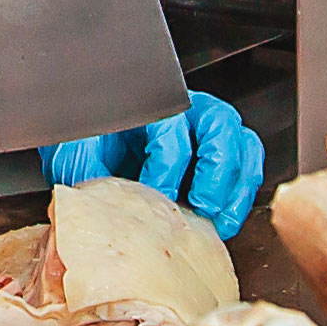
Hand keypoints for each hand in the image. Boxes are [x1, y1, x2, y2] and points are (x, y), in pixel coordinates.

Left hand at [44, 89, 266, 240]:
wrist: (98, 159)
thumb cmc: (91, 149)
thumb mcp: (77, 151)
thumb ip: (84, 162)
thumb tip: (90, 189)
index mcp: (147, 104)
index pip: (169, 126)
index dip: (166, 164)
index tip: (157, 195)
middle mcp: (186, 112)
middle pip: (218, 126)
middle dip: (213, 170)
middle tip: (200, 206)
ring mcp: (209, 132)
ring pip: (242, 143)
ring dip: (234, 185)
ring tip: (218, 220)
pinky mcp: (224, 157)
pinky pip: (249, 165)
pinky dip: (242, 194)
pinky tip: (225, 220)